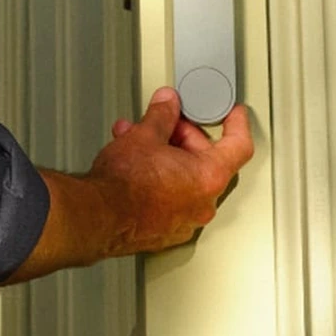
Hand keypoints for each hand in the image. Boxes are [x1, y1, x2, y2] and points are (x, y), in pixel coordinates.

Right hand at [0, 87, 251, 281]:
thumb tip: (167, 103)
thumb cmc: (122, 185)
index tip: (234, 114)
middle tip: (166, 122)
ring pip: (185, 179)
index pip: (239, 145)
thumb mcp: (144, 135)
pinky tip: (135, 167)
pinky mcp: (165, 231)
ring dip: (166, 157)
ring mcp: (185, 221)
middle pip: (208, 161)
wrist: (97, 217)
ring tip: (138, 142)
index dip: (236, 124)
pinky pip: (171, 199)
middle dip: (184, 137)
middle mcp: (203, 203)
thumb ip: (162, 115)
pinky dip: (159, 180)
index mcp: (208, 176)